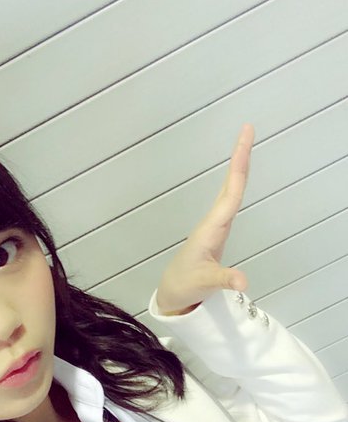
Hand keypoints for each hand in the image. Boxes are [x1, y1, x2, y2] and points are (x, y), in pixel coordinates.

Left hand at [156, 124, 254, 314]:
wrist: (173, 292)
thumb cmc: (186, 284)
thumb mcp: (206, 283)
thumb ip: (224, 279)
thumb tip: (244, 281)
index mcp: (213, 227)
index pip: (231, 191)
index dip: (240, 165)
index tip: (245, 139)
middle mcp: (214, 221)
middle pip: (230, 184)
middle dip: (240, 157)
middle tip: (248, 130)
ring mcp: (215, 226)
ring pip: (228, 191)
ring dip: (238, 169)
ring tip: (246, 146)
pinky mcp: (217, 232)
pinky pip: (229, 201)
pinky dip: (236, 185)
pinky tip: (239, 179)